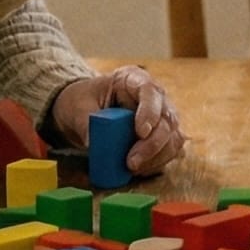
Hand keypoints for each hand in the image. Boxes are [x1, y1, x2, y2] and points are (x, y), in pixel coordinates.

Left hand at [46, 66, 186, 175]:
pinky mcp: (161, 137)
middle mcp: (154, 96)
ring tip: (133, 169)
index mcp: (133, 79)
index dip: (150, 111)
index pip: (150, 90)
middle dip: (152, 144)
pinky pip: (169, 151)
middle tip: (132, 163)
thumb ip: (85, 123)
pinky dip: (156, 163)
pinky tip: (139, 170)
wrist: (82, 111)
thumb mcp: (77, 106)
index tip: (140, 132)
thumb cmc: (81, 101)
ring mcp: (161, 117)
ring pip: (173, 137)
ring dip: (157, 157)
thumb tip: (92, 143)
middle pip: (167, 118)